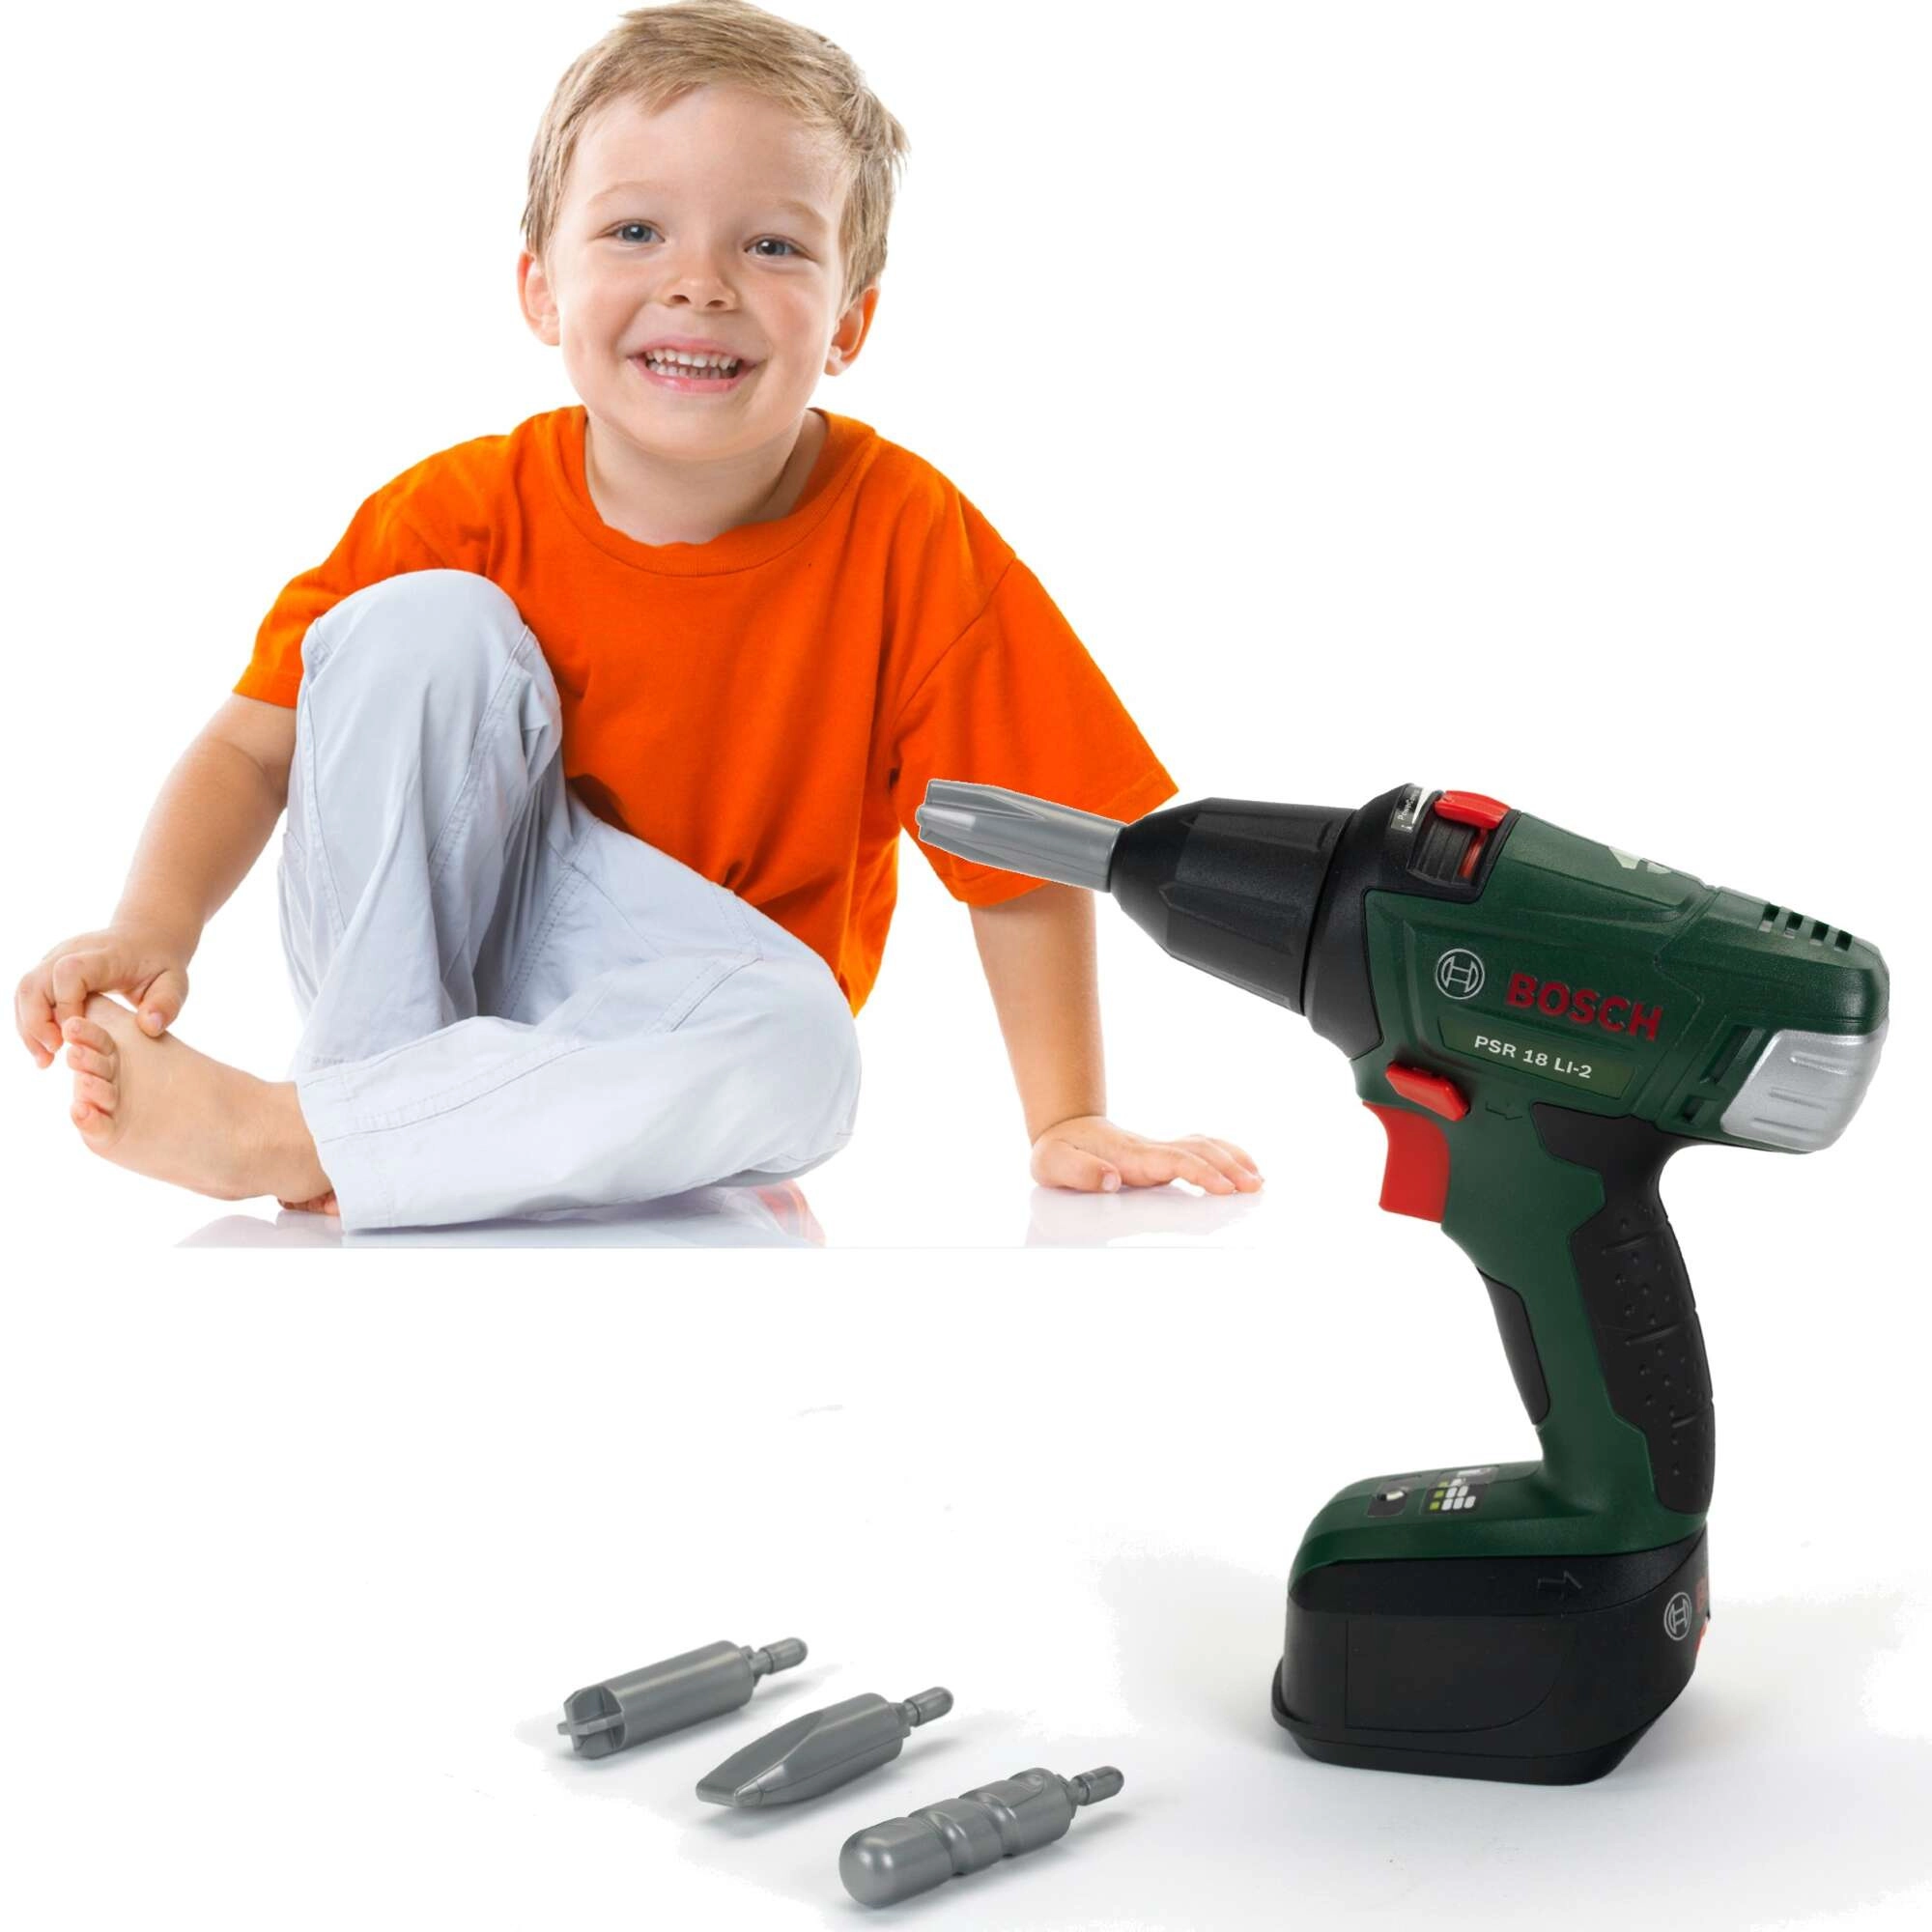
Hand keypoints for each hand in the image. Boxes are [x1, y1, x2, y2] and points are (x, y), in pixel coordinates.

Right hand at [15, 921, 192, 1066]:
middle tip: (51, 1057)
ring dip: (28, 1027)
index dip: (66, 1006)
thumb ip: (167, 1004)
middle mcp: (71, 952)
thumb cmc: (160, 965)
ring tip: (44, 1060)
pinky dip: (30, 1023)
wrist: (146, 938)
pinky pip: (28, 995)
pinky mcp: (48, 969)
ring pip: (25, 990)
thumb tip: (149, 1027)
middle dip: (36, 1023)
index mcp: (103, 955)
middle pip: (34, 982)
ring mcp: (55, 958)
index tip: (76, 1035)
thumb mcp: (175, 983)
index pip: (69, 972)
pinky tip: (45, 1048)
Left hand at [1029, 1115, 1263, 1195]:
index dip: (1201, 1172)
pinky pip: (1198, 1149)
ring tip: (1259, 1180)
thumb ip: (1080, 1172)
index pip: (1173, 1160)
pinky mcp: (1161, 1154)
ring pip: (1203, 1146)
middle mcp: (1149, 1149)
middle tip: (1255, 1188)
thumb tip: (1112, 1180)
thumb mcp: (1053, 1164)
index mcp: (1128, 1156)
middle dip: (1229, 1168)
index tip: (1224, 1187)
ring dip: (1232, 1159)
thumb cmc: (1058, 1151)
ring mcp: (1158, 1149)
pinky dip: (1224, 1153)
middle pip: (1197, 1151)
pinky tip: (1241, 1166)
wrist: (1062, 1128)